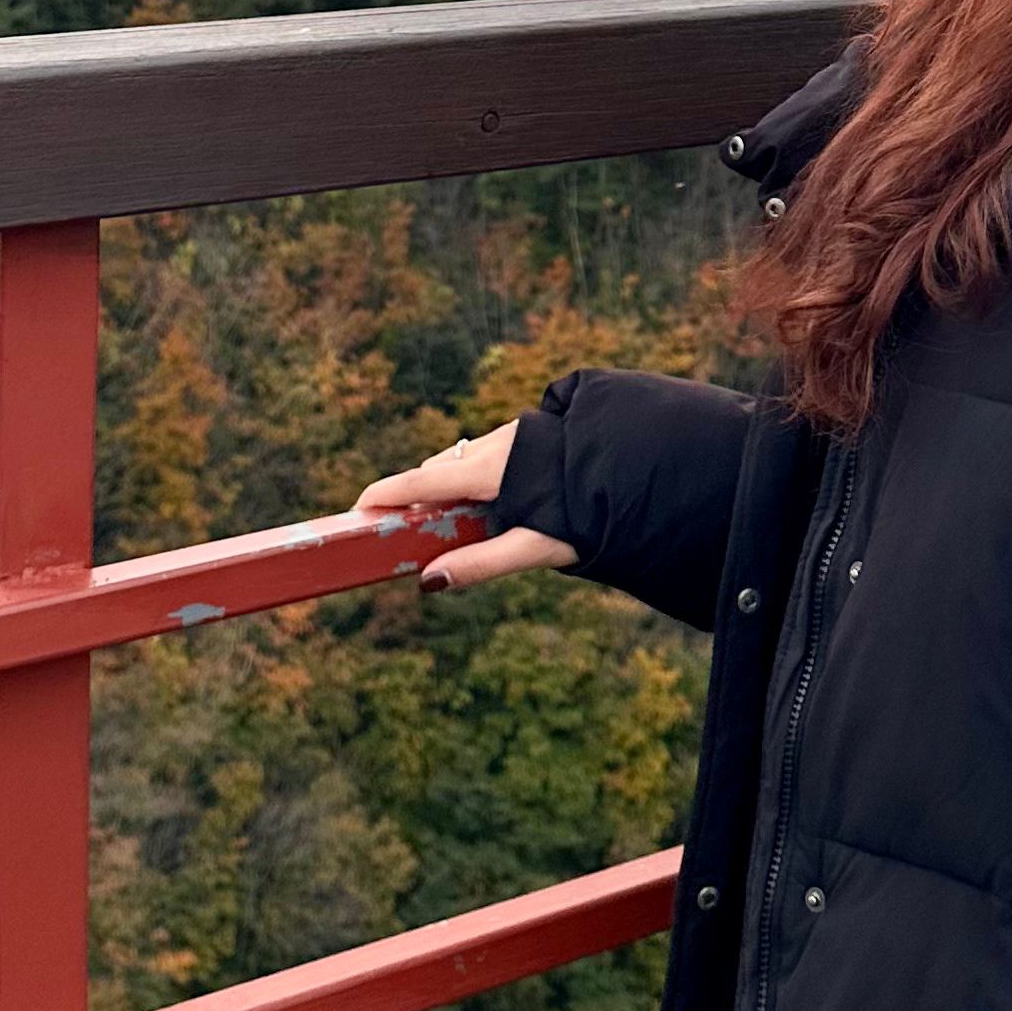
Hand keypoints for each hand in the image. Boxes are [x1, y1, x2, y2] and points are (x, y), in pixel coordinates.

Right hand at [352, 422, 577, 589]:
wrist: (654, 466)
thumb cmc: (593, 515)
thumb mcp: (538, 547)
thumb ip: (482, 564)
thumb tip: (428, 581)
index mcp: (494, 468)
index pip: (425, 479)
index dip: (387, 493)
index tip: (357, 507)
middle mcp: (502, 442)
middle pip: (444, 466)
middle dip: (419, 491)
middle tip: (402, 523)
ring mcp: (521, 431)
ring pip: (471, 455)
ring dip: (453, 481)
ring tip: (451, 515)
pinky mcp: (541, 429)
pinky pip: (496, 449)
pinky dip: (482, 471)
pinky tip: (501, 494)